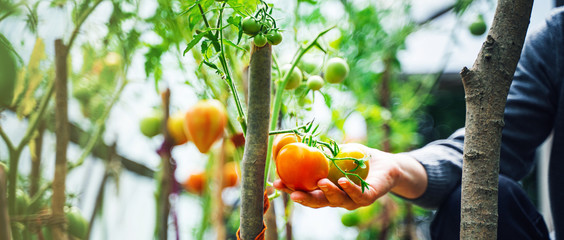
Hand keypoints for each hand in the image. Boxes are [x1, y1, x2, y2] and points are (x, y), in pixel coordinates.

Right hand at [273, 143, 426, 209]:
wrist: (386, 165)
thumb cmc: (359, 159)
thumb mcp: (336, 153)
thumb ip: (319, 150)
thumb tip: (295, 137)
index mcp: (326, 190)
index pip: (305, 192)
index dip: (291, 189)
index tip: (277, 182)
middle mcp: (337, 199)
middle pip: (318, 202)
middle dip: (304, 198)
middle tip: (292, 192)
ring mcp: (352, 200)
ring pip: (337, 200)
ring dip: (328, 193)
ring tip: (321, 183)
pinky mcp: (368, 197)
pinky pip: (358, 195)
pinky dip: (350, 189)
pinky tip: (342, 181)